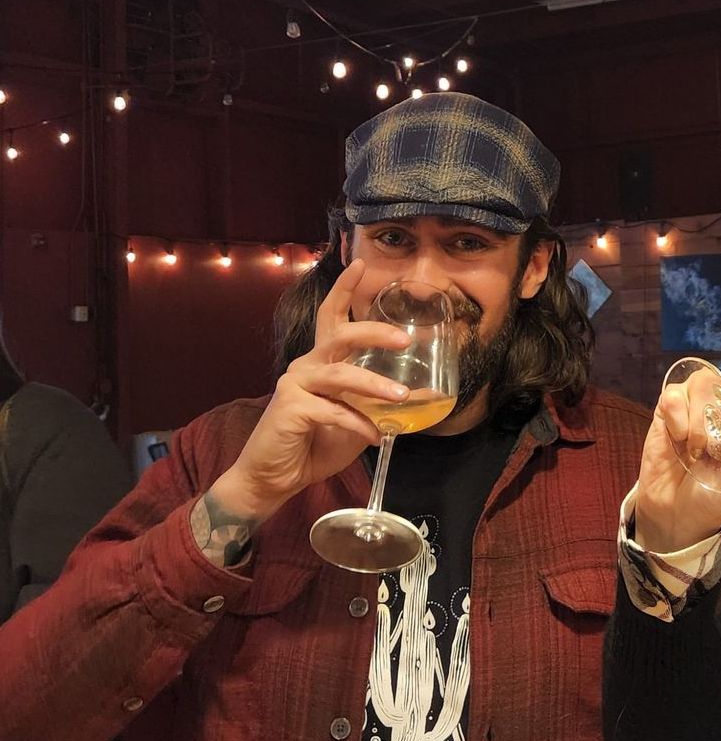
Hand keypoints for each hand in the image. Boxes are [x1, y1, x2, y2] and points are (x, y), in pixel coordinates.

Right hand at [209, 259, 411, 523]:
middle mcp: (306, 365)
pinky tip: (375, 437)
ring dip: (375, 385)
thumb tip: (424, 397)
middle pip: (341, 335)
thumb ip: (379, 404)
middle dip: (374, 332)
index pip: (332, 317)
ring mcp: (296, 384)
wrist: (276, 476)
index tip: (362, 264)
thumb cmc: (316, 443)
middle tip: (405, 338)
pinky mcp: (291, 408)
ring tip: (403, 397)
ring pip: (340, 374)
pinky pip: (333, 411)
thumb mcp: (358, 419)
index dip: (345, 289)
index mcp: (321, 361)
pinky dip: (359, 424)